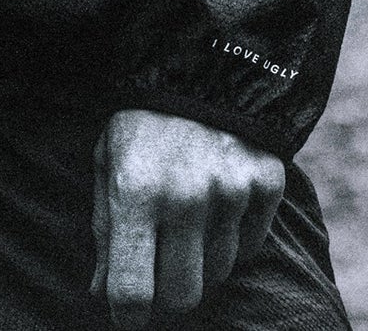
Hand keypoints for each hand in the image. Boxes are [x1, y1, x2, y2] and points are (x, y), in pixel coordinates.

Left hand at [91, 109, 285, 327]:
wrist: (201, 62)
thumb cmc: (141, 120)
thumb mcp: (108, 162)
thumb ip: (106, 228)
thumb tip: (103, 293)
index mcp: (135, 190)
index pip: (132, 288)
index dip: (127, 315)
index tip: (128, 314)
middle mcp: (185, 195)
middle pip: (182, 295)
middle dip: (167, 293)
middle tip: (159, 269)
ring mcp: (230, 191)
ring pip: (217, 273)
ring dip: (200, 262)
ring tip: (186, 223)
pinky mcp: (265, 184)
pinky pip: (250, 246)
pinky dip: (233, 239)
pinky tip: (216, 205)